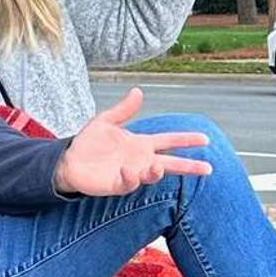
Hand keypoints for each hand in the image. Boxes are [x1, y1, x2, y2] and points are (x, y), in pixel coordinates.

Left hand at [54, 88, 211, 196]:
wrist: (67, 160)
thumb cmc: (88, 142)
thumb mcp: (105, 121)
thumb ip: (123, 109)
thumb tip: (137, 91)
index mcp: (141, 144)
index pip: (168, 140)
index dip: (186, 139)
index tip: (205, 138)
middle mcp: (141, 160)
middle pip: (171, 163)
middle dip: (189, 165)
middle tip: (208, 167)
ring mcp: (131, 173)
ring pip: (151, 175)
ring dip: (157, 171)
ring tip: (159, 166)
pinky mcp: (117, 184)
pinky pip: (128, 183)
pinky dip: (131, 177)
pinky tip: (129, 171)